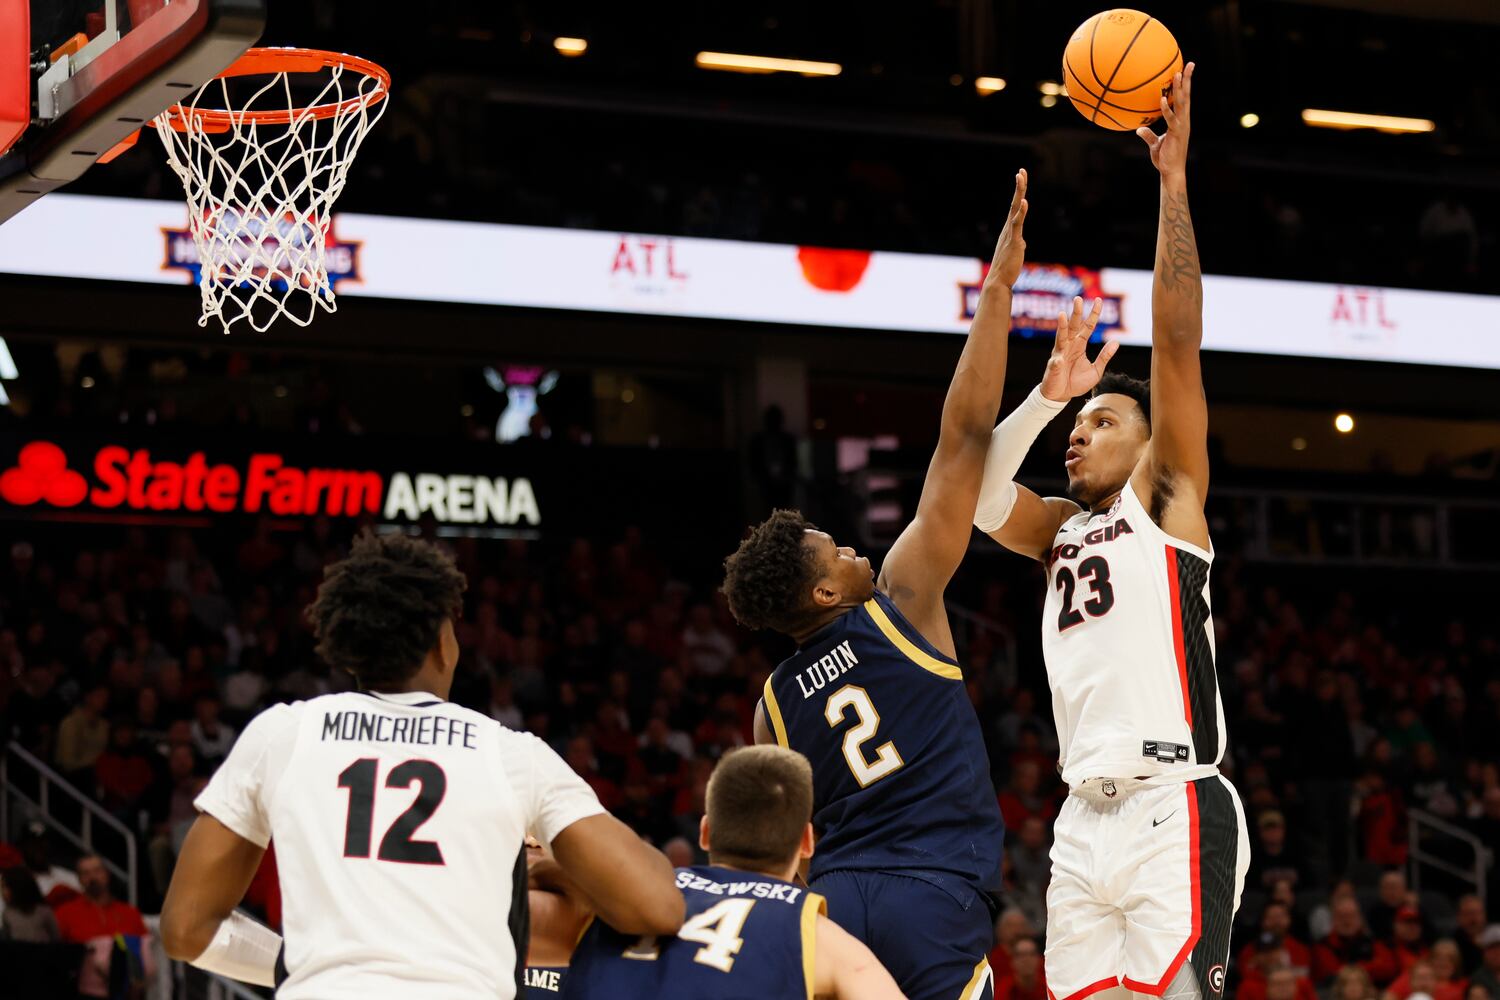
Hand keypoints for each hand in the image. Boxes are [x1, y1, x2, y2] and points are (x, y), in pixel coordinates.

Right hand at [987, 169, 1027, 287]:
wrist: (998, 281)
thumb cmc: (1006, 269)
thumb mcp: (1015, 252)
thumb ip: (1018, 244)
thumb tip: (1021, 242)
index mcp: (1009, 230)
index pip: (1016, 207)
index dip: (1019, 192)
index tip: (1021, 177)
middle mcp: (1008, 228)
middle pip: (1015, 203)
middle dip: (1019, 186)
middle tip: (1021, 171)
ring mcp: (1010, 233)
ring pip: (1015, 209)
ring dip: (1019, 192)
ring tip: (1020, 177)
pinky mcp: (1014, 241)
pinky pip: (1017, 224)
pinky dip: (1021, 212)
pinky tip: (1024, 202)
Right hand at [1039, 296, 1115, 401]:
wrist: (1062, 396)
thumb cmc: (1076, 382)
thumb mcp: (1096, 370)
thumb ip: (1105, 356)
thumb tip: (1116, 342)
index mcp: (1080, 345)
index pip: (1088, 327)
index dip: (1093, 314)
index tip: (1098, 300)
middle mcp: (1069, 346)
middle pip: (1073, 326)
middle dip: (1076, 313)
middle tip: (1078, 298)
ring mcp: (1060, 355)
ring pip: (1061, 337)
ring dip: (1061, 326)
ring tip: (1062, 315)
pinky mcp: (1054, 367)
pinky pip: (1057, 362)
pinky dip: (1058, 361)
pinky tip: (1059, 360)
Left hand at [1137, 62, 1192, 177]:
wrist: (1171, 171)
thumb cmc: (1165, 158)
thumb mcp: (1155, 144)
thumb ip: (1148, 135)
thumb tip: (1138, 129)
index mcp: (1180, 120)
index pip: (1184, 99)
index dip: (1185, 85)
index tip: (1185, 70)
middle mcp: (1184, 120)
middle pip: (1186, 96)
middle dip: (1188, 79)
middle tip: (1189, 64)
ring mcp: (1181, 126)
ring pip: (1181, 103)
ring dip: (1179, 88)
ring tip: (1177, 74)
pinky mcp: (1175, 133)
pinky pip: (1171, 118)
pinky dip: (1166, 108)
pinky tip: (1161, 99)